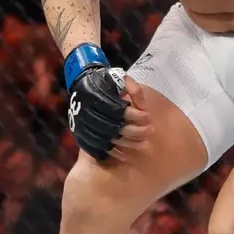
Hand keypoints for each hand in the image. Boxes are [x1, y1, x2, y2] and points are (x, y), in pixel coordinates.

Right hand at [64, 47, 151, 161]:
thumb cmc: (104, 82)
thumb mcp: (119, 78)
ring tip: (144, 144)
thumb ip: (134, 88)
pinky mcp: (84, 135)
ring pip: (111, 139)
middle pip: (118, 127)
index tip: (148, 117)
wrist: (82, 84)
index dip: (137, 116)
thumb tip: (143, 106)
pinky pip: (100, 148)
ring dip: (130, 143)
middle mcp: (91, 113)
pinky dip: (114, 152)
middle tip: (151, 130)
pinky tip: (126, 155)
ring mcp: (87, 126)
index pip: (121, 111)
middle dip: (137, 131)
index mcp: (99, 98)